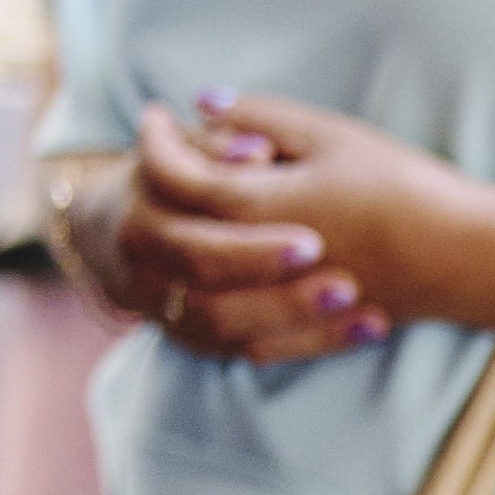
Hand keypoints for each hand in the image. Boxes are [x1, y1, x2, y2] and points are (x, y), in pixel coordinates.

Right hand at [58, 102, 384, 361]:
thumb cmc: (174, 176)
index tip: (316, 243)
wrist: (124, 230)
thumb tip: (256, 152)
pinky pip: (248, 350)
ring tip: (359, 305)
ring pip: (225, 327)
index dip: (252, 244)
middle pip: (210, 289)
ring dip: (296, 319)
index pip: (194, 237)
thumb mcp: (186, 146)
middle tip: (346, 284)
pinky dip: (310, 342)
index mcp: (142, 211)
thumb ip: (221, 144)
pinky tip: (370, 325)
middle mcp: (143, 264)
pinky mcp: (193, 337)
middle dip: (279, 289)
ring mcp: (164, 307)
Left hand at [134, 95, 476, 352]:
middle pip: (178, 235)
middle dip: (159, 196)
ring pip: (200, 292)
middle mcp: (257, 261)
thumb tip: (204, 101)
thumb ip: (262, 118)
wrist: (472, 256)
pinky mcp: (311, 331)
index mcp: (256, 204)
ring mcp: (282, 302)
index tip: (154, 114)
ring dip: (185, 258)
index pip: (176, 174)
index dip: (157, 141)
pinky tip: (223, 286)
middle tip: (159, 162)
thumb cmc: (406, 189)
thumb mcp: (333, 137)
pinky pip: (246, 336)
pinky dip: (225, 311)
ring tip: (185, 223)